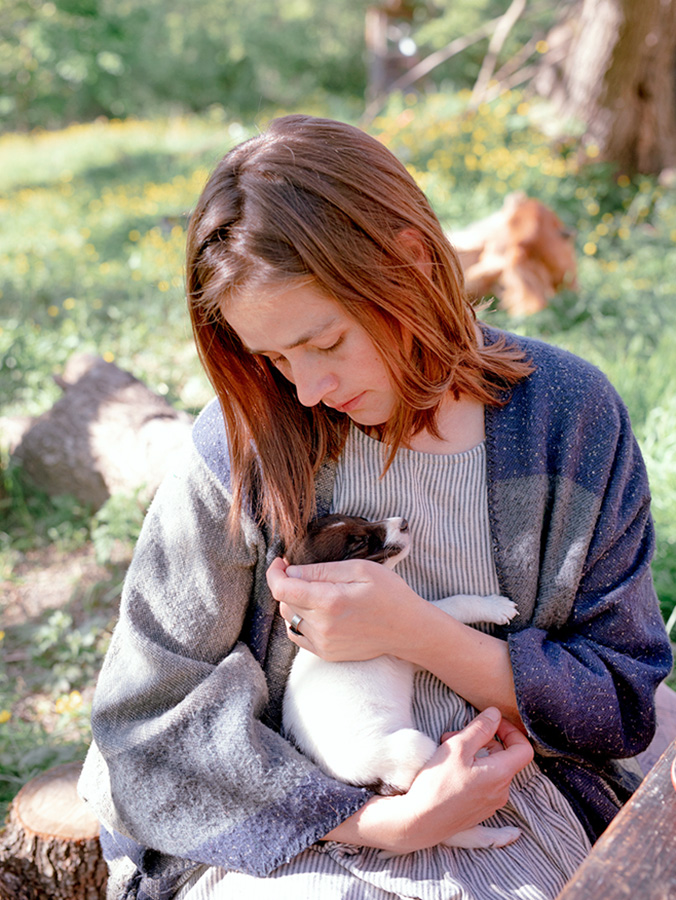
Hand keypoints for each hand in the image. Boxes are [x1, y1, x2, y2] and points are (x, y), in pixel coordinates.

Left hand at [266, 555, 424, 661]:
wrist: (408, 630)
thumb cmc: (389, 594)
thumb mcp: (360, 569)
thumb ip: (322, 570)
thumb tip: (291, 571)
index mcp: (330, 602)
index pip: (282, 589)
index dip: (275, 572)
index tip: (281, 561)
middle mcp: (322, 626)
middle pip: (284, 602)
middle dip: (289, 584)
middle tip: (305, 572)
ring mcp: (323, 644)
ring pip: (289, 618)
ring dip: (295, 602)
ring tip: (316, 592)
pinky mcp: (326, 654)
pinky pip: (297, 635)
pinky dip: (300, 620)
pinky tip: (317, 611)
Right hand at [324, 708, 533, 852]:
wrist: (421, 821)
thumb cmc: (438, 783)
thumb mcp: (458, 746)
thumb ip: (480, 727)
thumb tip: (496, 713)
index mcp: (501, 774)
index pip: (524, 748)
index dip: (511, 731)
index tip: (492, 724)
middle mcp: (501, 791)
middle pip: (503, 757)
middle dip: (482, 740)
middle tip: (456, 735)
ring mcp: (491, 803)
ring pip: (491, 769)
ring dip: (474, 754)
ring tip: (448, 750)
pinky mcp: (480, 810)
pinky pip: (483, 784)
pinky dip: (472, 771)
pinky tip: (450, 770)